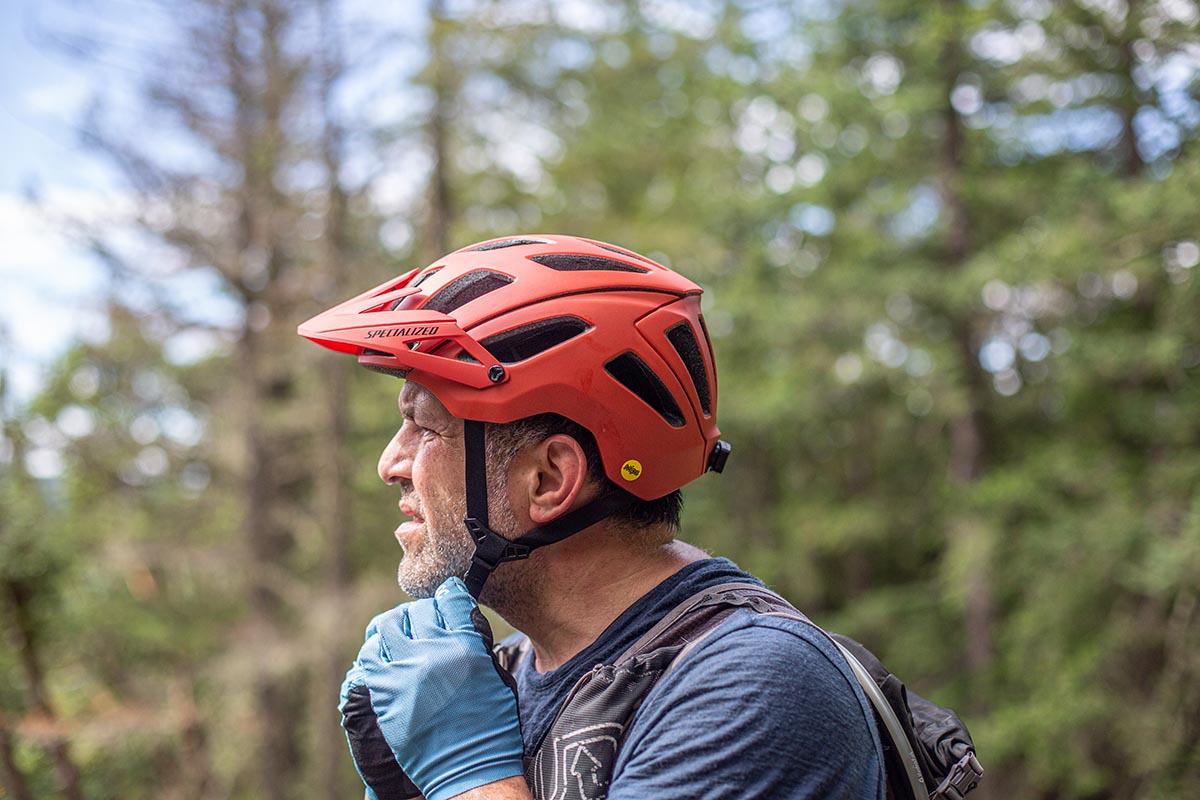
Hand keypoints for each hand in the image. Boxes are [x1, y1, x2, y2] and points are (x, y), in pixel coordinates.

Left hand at [339, 578, 524, 799]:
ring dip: (394, 627)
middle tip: (421, 625)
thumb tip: (457, 617)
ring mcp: (406, 671)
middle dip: (420, 614)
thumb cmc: (491, 725)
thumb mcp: (495, 674)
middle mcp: (435, 652)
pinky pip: (370, 657)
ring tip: (397, 636)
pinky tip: (384, 658)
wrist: (469, 768)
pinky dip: (375, 652)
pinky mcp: (385, 691)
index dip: (447, 595)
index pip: (450, 597)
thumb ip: (474, 641)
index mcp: (467, 645)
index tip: (445, 598)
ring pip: (387, 626)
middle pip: (417, 610)